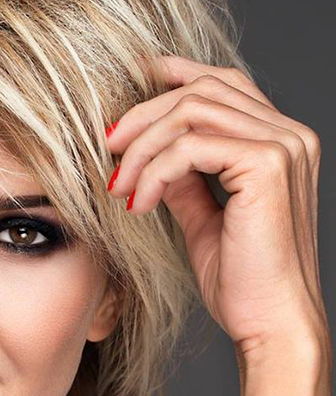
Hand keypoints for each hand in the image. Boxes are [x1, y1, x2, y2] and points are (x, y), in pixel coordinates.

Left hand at [105, 55, 327, 360]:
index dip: (172, 73)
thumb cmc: (241, 278)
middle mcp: (288, 134)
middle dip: (142, 115)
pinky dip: (153, 171)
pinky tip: (139, 203)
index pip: (222, 83)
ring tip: (119, 185)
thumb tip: (149, 151)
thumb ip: (183, 177)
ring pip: (190, 112)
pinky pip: (189, 146)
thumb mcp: (202, 215)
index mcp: (279, 140)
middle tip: (106, 148)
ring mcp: (283, 145)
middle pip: (200, 90)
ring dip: (141, 147)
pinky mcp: (268, 165)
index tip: (126, 85)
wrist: (269, 323)